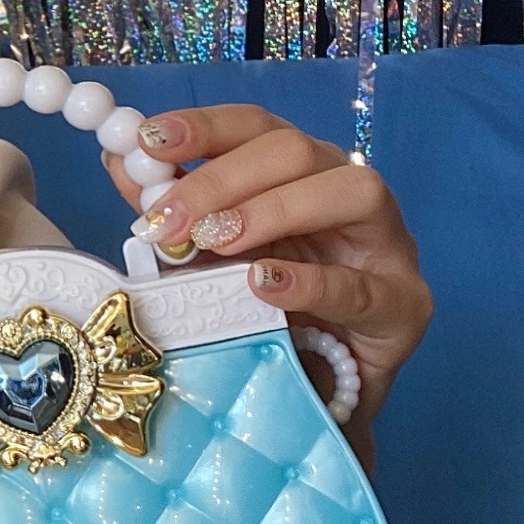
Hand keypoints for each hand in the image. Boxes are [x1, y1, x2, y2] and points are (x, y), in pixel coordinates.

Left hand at [102, 106, 431, 468]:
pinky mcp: (405, 306)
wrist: (311, 396)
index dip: (203, 126)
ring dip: (273, 210)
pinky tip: (263, 285)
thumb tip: (119, 165)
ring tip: (217, 242)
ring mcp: (385, 246)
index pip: (256, 126)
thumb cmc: (261, 314)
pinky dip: (309, 281)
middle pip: (296, 150)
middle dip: (222, 178)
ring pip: (351, 191)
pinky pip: (363, 284)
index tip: (148, 142)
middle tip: (168, 219)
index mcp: (296, 173)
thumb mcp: (206, 260)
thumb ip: (172, 214)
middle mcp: (345, 193)